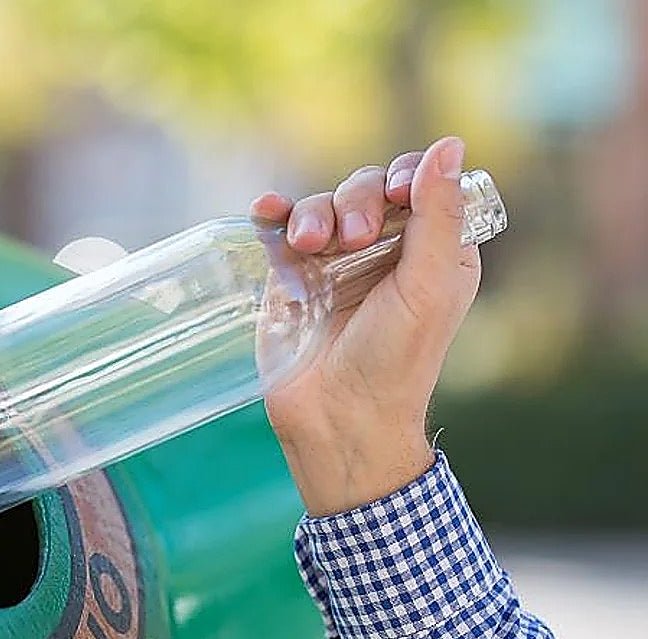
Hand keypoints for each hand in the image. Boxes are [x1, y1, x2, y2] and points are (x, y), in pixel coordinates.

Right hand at [250, 137, 480, 515]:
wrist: (337, 416)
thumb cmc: (396, 360)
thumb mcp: (428, 285)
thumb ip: (437, 214)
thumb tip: (449, 144)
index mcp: (432, 251)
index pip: (419, 186)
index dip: (405, 178)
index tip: (396, 196)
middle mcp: (384, 252)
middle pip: (366, 189)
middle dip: (355, 202)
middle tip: (350, 241)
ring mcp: (334, 264)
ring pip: (321, 206)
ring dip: (313, 214)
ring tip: (308, 247)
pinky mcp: (292, 277)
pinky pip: (281, 229)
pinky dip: (273, 215)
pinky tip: (266, 211)